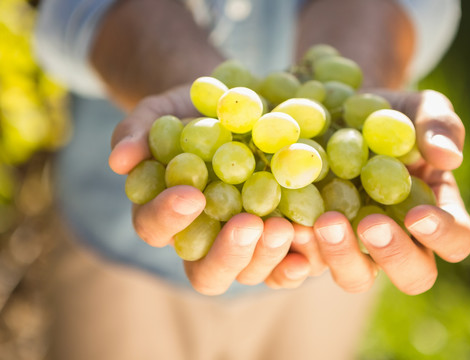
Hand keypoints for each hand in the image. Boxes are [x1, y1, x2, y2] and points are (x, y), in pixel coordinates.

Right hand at [109, 85, 311, 294]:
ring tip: (284, 228)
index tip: (191, 194)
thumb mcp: (163, 111)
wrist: (240, 108)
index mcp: (166, 215)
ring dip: (265, 257)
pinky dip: (296, 263)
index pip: (154, 228)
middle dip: (226, 253)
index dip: (168, 217)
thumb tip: (118, 161)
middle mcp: (203, 242)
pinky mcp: (277, 244)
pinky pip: (285, 268)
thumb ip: (138, 131)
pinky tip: (308, 246)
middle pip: (206, 272)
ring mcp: (243, 248)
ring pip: (248, 274)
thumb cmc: (193, 113)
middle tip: (247, 225)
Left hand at [268, 90, 469, 294]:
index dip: (443, 235)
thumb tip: (449, 157)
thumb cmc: (389, 112)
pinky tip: (287, 228)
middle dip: (392, 254)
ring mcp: (355, 246)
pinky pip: (308, 263)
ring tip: (324, 221)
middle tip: (369, 223)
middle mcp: (399, 240)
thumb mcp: (419, 107)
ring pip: (356, 276)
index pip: (456, 240)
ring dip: (341, 256)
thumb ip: (439, 125)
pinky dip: (297, 254)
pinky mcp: (316, 241)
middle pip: (411, 274)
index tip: (418, 215)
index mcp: (435, 213)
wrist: (339, 112)